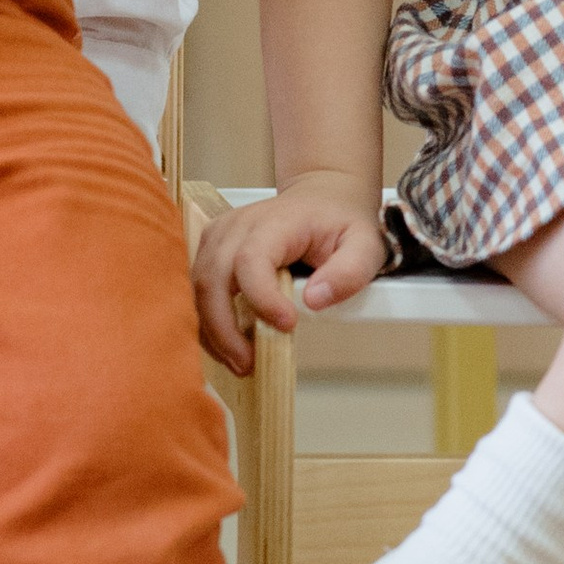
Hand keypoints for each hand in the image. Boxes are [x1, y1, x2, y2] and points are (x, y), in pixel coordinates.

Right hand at [193, 177, 388, 372]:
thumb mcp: (364, 244)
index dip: (262, 298)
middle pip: (213, 280)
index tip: (287, 325)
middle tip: (249, 363)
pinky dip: (208, 323)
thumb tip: (314, 300)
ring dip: (213, 332)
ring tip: (240, 361)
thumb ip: (348, 272)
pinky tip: (228, 345)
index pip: (252, 260)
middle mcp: (237, 227)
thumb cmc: (339, 223)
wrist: (320, 200)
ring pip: (199, 289)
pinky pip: (198, 291)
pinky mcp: (210, 251)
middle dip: (226, 329)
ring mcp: (218, 237)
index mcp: (275, 222)